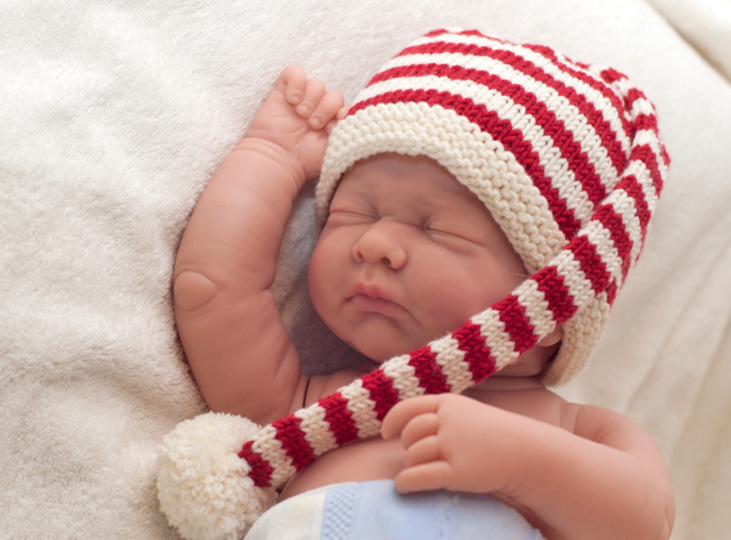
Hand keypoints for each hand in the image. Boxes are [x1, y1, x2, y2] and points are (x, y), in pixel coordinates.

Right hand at [244, 66, 345, 184]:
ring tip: (301, 114)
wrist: (278, 160)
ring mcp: (301, 100)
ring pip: (316, 83)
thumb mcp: (333, 148)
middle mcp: (318, 110)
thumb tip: (348, 112)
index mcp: (331, 123)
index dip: (341, 113)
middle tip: (313, 124)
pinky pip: (294, 72)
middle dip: (326, 108)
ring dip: (312, 98)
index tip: (332, 127)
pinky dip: (296, 83)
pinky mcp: (283, 92)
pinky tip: (292, 100)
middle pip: (334, 94)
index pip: (344, 107)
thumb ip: (345, 129)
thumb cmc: (305, 160)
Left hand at [382, 394, 530, 495]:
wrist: (529, 453)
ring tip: (419, 472)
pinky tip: (404, 486)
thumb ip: (442, 415)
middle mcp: (448, 421)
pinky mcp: (458, 471)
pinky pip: (419, 476)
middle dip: (407, 446)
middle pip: (410, 433)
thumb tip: (407, 426)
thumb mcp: (469, 413)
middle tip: (415, 456)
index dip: (392, 420)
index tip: (386, 433)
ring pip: (413, 455)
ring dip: (410, 466)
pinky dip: (406, 482)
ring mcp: (453, 445)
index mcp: (449, 403)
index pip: (408, 407)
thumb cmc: (498, 435)